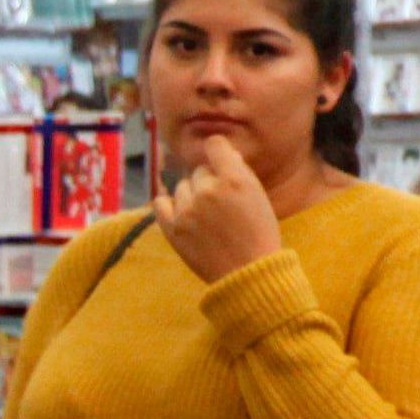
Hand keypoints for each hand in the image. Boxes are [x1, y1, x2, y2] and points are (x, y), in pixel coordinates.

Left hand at [157, 130, 285, 278]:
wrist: (248, 273)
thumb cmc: (258, 234)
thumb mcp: (258, 196)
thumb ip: (239, 171)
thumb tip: (221, 152)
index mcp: (235, 180)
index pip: (214, 145)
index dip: (218, 152)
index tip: (221, 163)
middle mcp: (209, 191)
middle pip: (200, 170)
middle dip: (209, 182)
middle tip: (222, 204)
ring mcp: (188, 210)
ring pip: (182, 187)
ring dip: (192, 196)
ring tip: (208, 217)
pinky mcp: (173, 228)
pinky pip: (160, 202)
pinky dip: (169, 204)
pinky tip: (181, 212)